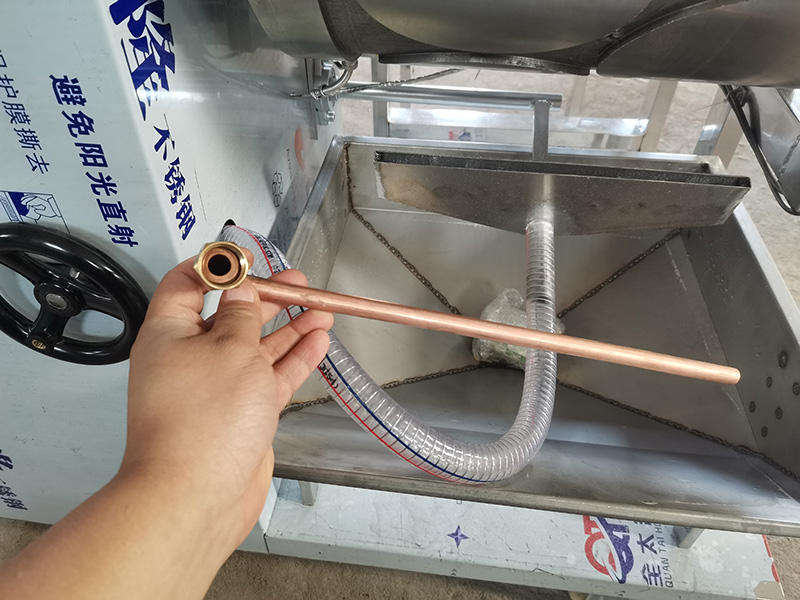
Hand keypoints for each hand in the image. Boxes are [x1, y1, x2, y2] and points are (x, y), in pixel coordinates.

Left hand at [122, 253, 331, 546]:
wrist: (196, 496)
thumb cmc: (205, 417)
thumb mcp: (230, 349)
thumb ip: (241, 314)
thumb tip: (239, 289)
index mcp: (170, 334)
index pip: (185, 285)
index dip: (216, 267)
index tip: (248, 259)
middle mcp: (190, 357)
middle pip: (230, 316)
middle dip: (266, 298)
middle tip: (299, 283)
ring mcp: (218, 387)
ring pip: (256, 347)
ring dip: (289, 328)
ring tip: (321, 309)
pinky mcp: (241, 413)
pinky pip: (268, 377)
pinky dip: (293, 359)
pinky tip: (318, 341)